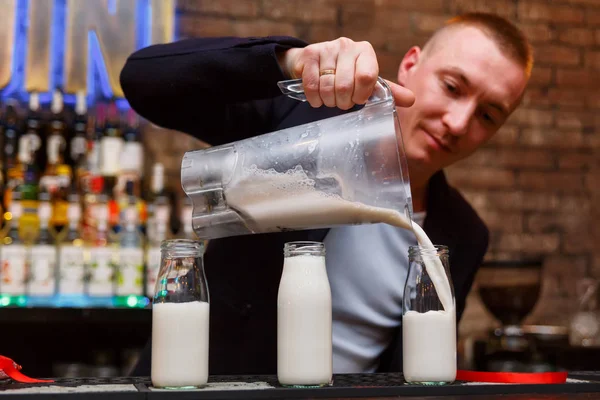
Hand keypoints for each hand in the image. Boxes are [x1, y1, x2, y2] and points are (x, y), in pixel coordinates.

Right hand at [280, 37, 414, 109]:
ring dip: (329, 101)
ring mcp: (327, 48)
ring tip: (331, 100)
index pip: (367, 77)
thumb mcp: (368, 80)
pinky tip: (318, 98)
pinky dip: (315, 98)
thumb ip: (388, 91)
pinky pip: (312, 85)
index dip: (361, 95)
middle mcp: (347, 46)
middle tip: (343, 102)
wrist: (316, 62)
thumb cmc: (346, 73)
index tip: (358, 99)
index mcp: (365, 51)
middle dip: (344, 102)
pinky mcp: (310, 54)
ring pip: (328, 87)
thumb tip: (412, 100)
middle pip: (346, 86)